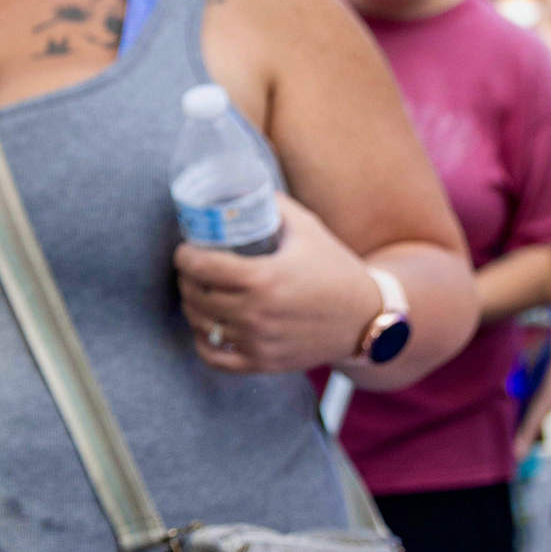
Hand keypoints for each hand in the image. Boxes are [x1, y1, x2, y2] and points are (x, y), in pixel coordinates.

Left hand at [175, 199, 379, 373]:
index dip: (185, 257)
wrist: (366, 318)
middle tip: (189, 270)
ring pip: (201, 325)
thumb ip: (274, 207)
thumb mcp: (308, 229)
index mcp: (264, 277)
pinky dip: (204, 342)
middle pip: (197, 296)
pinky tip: (207, 327)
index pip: (203, 267)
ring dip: (192, 308)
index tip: (184, 250)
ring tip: (196, 294)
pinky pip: (215, 358)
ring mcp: (258, 342)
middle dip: (186, 279)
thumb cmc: (335, 268)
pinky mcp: (263, 363)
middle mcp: (257, 313)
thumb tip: (243, 188)